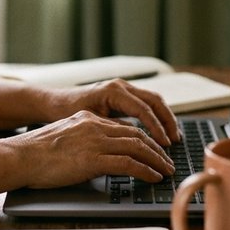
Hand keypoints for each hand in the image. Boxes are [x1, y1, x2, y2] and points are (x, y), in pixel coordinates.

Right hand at [13, 109, 174, 186]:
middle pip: (136, 135)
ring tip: (166, 171)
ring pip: (138, 147)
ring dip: (156, 160)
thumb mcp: (62, 138)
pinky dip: (146, 171)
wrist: (20, 157)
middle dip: (156, 149)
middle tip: (167, 161)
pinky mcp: (94, 159)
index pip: (123, 127)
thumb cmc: (34, 153)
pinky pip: (129, 164)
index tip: (153, 149)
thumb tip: (93, 155)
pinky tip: (153, 178)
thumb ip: (81, 140)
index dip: (143, 139)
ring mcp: (95, 142)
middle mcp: (94, 125)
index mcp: (86, 118)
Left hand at [53, 78, 180, 147]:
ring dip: (165, 118)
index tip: (164, 144)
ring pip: (153, 100)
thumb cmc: (67, 112)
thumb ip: (112, 128)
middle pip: (154, 100)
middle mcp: (120, 86)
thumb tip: (135, 140)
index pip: (143, 109)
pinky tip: (160, 131)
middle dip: (167, 121)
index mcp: (113, 91)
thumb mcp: (90, 122)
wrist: (55, 102)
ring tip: (172, 137)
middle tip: (174, 141)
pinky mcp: (123, 94)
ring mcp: (123, 87)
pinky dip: (156, 116)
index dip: (156, 128)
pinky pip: (146, 103)